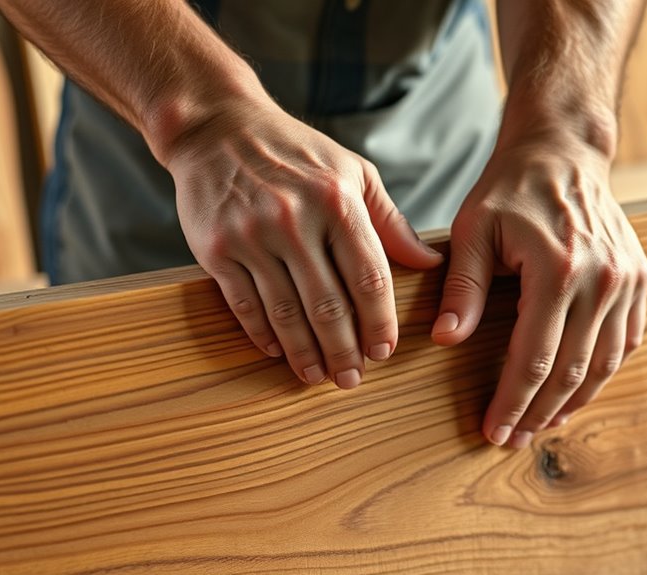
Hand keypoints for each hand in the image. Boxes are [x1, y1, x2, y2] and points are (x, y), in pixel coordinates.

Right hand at [167, 96, 442, 387]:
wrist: (216, 128)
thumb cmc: (293, 152)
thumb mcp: (351, 172)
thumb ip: (389, 221)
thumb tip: (429, 263)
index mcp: (337, 201)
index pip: (369, 277)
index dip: (379, 321)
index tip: (384, 350)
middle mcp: (295, 220)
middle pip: (328, 305)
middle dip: (345, 350)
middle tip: (352, 379)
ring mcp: (252, 236)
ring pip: (286, 313)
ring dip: (305, 353)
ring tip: (317, 376)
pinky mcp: (216, 249)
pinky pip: (244, 305)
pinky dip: (263, 334)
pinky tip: (278, 351)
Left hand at [434, 127, 646, 447]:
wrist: (564, 152)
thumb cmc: (511, 189)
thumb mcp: (473, 229)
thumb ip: (463, 287)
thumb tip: (446, 338)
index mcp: (558, 269)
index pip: (534, 358)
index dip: (512, 401)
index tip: (493, 430)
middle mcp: (602, 280)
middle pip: (571, 371)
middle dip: (539, 412)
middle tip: (513, 439)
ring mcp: (628, 280)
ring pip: (604, 364)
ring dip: (573, 401)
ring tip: (542, 425)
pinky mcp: (639, 279)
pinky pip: (626, 341)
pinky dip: (601, 373)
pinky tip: (576, 391)